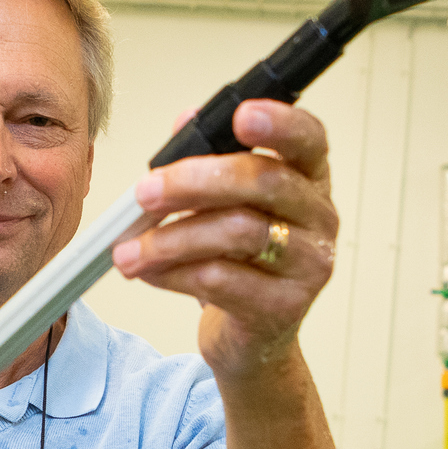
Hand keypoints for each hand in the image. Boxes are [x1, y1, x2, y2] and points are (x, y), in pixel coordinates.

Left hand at [111, 99, 336, 381]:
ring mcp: (308, 264)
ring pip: (238, 232)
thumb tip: (185, 122)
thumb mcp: (224, 202)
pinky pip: (222, 280)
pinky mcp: (284, 307)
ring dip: (171, 239)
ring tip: (129, 249)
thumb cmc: (240, 258)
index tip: (240, 114)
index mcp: (308, 177)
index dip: (281, 122)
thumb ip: (208, 157)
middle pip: (265, 181)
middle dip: (194, 181)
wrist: (252, 334)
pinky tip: (148, 272)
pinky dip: (173, 274)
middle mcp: (318, 216)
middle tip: (145, 192)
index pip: (308, 138)